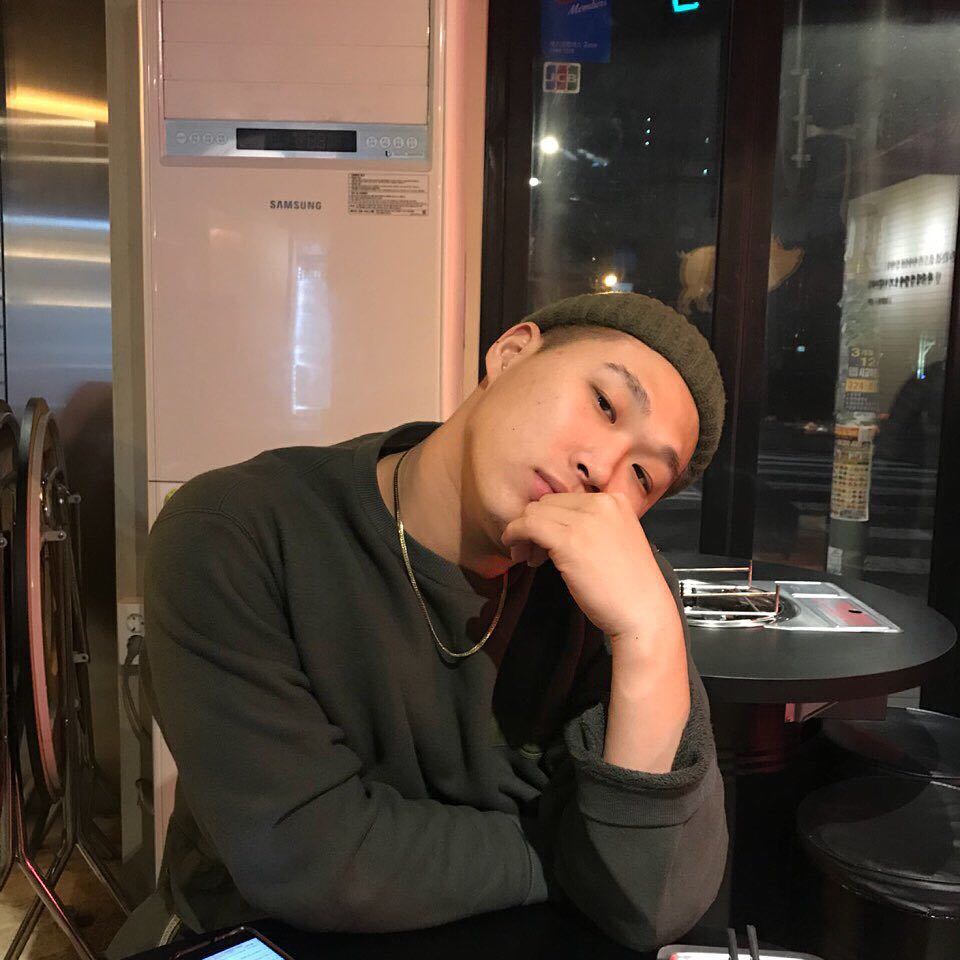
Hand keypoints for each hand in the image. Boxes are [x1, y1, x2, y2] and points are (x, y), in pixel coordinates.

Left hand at [501, 492, 681, 644]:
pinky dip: (514, 535)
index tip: (543, 540)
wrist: (643, 613)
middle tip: (531, 551)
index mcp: (615, 500)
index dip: (549, 519)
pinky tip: (515, 550)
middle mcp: (601, 502)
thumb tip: (553, 522)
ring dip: (523, 532)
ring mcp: (586, 519)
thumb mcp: (613, 540)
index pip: (566, 498)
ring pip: (534, 512)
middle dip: (534, 524)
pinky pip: (528, 525)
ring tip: (527, 556)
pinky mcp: (570, 539)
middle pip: (548, 502)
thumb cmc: (628, 587)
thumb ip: (590, 525)